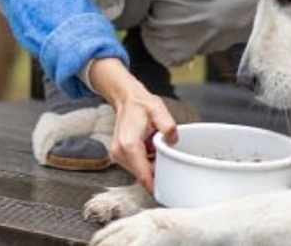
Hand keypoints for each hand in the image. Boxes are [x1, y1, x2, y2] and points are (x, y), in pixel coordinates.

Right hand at [89, 59, 177, 190]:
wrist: (127, 99)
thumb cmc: (141, 105)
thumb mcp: (158, 110)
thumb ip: (167, 126)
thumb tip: (173, 141)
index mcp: (129, 145)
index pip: (142, 175)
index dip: (155, 185)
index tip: (166, 192)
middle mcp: (120, 153)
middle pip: (141, 175)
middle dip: (156, 173)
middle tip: (169, 162)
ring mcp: (117, 155)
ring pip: (138, 172)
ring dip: (150, 166)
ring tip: (157, 149)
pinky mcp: (119, 155)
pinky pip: (135, 165)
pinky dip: (145, 161)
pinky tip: (150, 148)